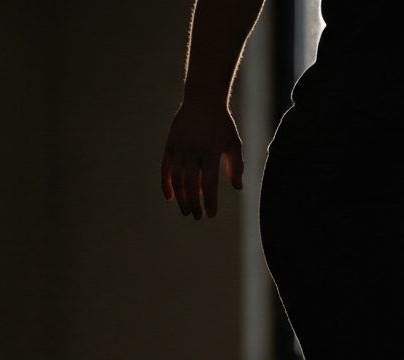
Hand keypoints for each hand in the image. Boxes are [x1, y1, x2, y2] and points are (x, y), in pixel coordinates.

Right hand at [160, 99, 241, 218]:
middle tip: (197, 217)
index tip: (211, 214)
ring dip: (180, 198)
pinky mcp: (170, 145)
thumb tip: (238, 188)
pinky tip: (170, 198)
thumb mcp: (233, 143)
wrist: (202, 99)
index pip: (208, 183)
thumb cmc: (222, 124)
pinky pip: (165, 168)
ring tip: (186, 211)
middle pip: (189, 184)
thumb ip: (236, 166)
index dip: (209, 201)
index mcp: (209, 151)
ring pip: (176, 178)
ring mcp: (179, 147)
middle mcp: (192, 150)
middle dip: (193, 204)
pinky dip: (166, 184)